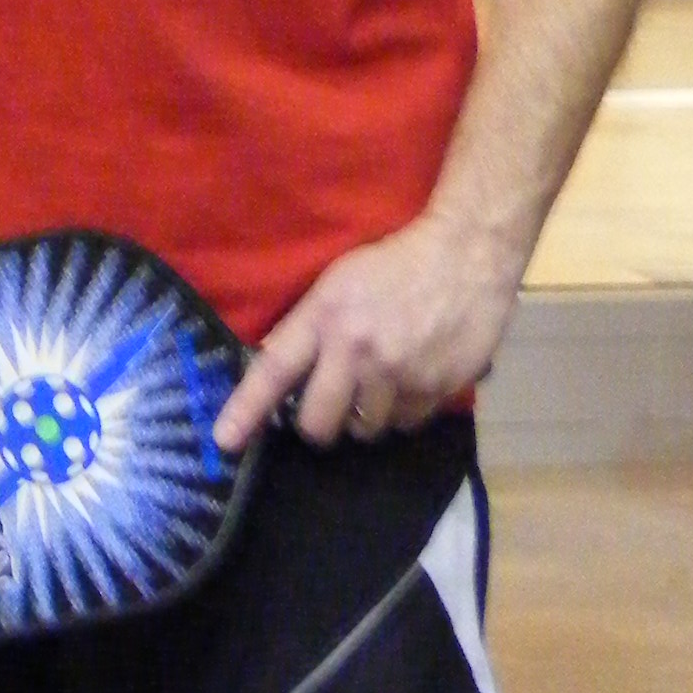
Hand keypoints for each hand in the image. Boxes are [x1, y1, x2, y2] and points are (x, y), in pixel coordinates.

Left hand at [213, 211, 522, 452]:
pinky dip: (405, 409)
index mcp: (326, 317)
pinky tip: (414, 376)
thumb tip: (274, 369)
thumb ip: (307, 327)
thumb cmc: (396, 263)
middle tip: (328, 407)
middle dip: (319, 424)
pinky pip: (408, 423)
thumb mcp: (338, 282)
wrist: (467, 252)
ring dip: (366, 415)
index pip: (275, 371)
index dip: (246, 410)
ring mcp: (401, 373)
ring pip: (366, 429)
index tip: (224, 441)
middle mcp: (358, 350)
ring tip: (381, 381)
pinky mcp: (438, 387)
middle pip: (318, 424)